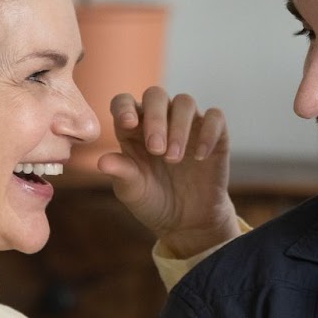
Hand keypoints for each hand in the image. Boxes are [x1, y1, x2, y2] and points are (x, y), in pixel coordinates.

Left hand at [97, 87, 236, 259]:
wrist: (187, 222)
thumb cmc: (153, 202)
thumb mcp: (133, 192)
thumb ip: (121, 173)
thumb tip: (102, 162)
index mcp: (133, 129)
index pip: (124, 102)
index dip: (124, 107)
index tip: (128, 123)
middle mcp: (160, 120)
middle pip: (156, 95)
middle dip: (155, 118)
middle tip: (156, 149)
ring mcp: (188, 124)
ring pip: (185, 102)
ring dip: (179, 127)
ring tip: (173, 158)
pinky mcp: (214, 134)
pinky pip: (215, 117)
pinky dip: (208, 132)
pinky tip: (199, 156)